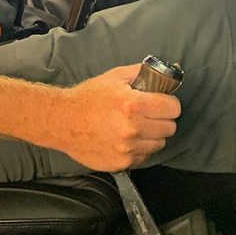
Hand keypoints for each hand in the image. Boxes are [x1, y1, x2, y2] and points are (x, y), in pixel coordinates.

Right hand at [51, 64, 180, 171]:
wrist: (61, 120)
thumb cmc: (87, 97)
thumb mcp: (115, 77)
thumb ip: (142, 73)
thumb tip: (166, 71)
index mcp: (133, 105)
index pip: (173, 108)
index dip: (168, 103)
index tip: (162, 103)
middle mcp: (132, 128)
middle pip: (170, 128)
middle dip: (161, 119)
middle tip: (147, 114)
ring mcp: (127, 149)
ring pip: (159, 144)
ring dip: (151, 135)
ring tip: (134, 126)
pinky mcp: (121, 163)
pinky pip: (143, 156)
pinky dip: (138, 148)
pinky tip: (123, 138)